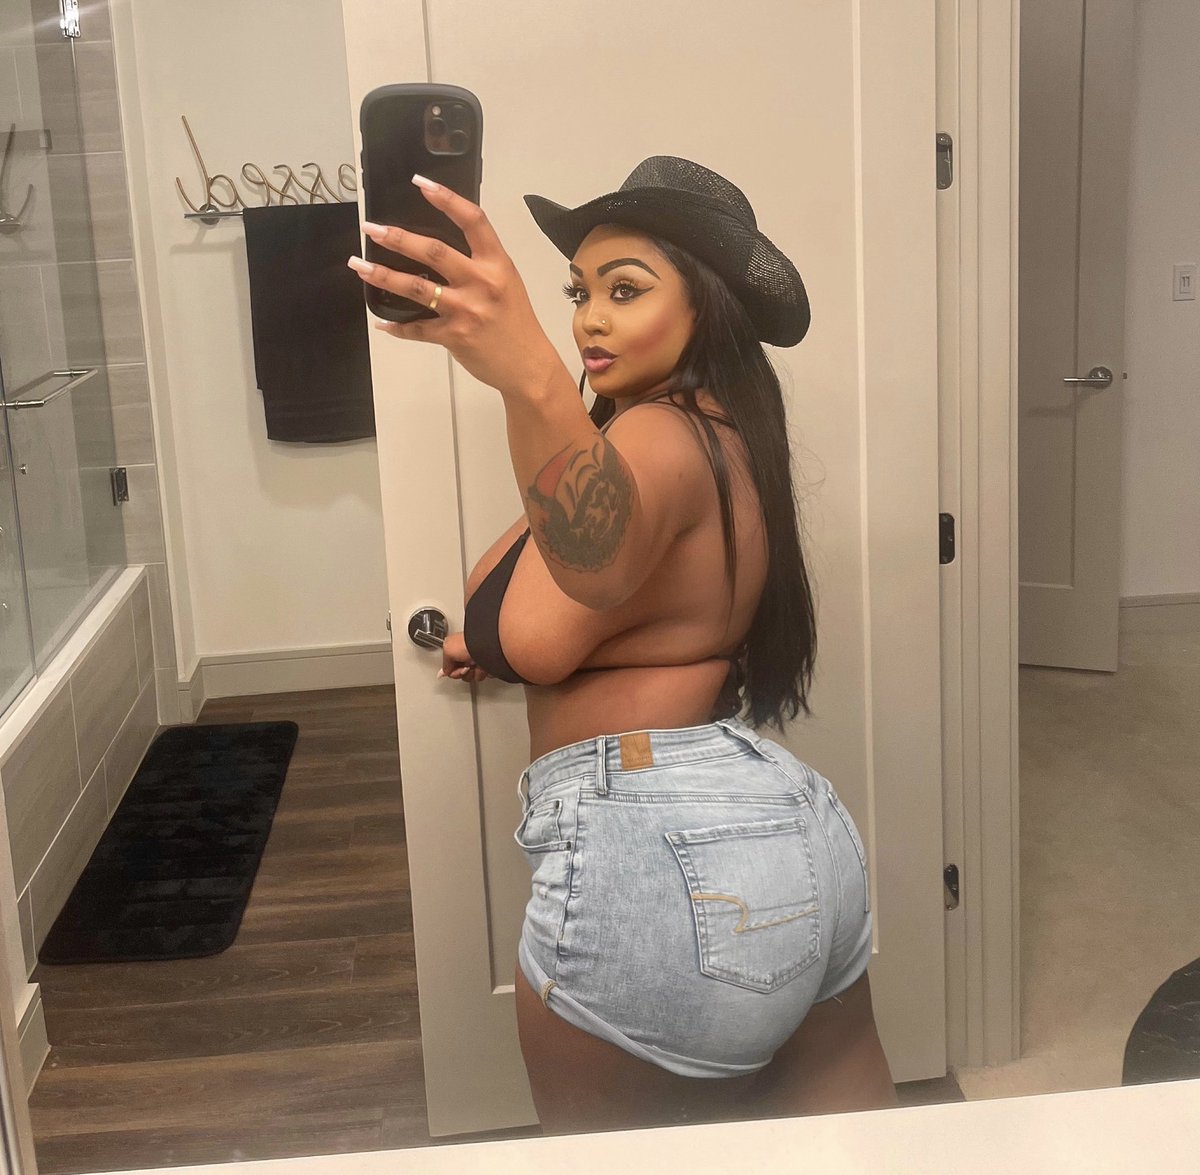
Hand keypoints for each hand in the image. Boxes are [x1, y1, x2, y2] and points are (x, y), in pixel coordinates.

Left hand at [349, 176, 565, 399]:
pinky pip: (417, 329)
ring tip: (360, 266)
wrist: (528, 367)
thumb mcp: (507, 283)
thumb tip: (438, 248)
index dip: (446, 199)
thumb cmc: (516, 323)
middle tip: (371, 229)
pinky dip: (398, 327)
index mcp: (497, 264)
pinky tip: (383, 324)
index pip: (473, 221)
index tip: (420, 183)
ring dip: (383, 276)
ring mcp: (466, 310)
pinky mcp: (454, 336)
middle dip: (397, 238)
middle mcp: (482, 282)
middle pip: (434, 251)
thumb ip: (479, 264)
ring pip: (417, 287)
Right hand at [439, 630, 488, 683]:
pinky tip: (483, 666)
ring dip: (474, 673)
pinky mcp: (489, 665)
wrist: (488, 646)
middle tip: (467, 667)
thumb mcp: (448, 651)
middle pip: (462, 673)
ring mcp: (479, 659)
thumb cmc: (470, 643)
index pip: (451, 666)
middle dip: (463, 673)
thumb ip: (444, 664)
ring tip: (477, 664)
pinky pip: (484, 675)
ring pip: (473, 676)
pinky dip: (483, 672)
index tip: (454, 668)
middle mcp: (468, 653)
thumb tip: (443, 673)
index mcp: (458, 647)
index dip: (453, 670)